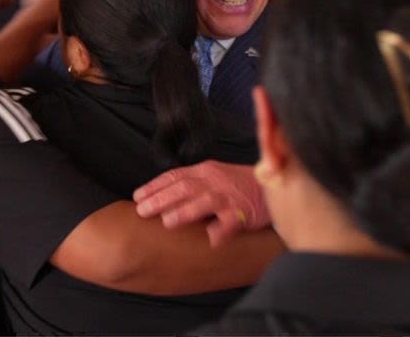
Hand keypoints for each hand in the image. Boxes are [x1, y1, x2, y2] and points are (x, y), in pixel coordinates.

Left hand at [133, 160, 270, 246]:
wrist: (272, 186)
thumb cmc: (237, 184)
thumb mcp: (213, 175)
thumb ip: (190, 182)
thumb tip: (159, 196)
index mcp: (205, 171)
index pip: (175, 176)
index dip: (155, 186)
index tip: (137, 197)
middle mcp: (215, 182)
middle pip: (185, 187)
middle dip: (162, 199)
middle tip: (142, 211)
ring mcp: (229, 197)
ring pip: (205, 202)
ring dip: (185, 211)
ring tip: (167, 222)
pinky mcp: (244, 213)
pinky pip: (231, 222)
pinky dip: (221, 231)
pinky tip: (210, 239)